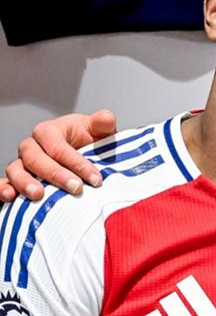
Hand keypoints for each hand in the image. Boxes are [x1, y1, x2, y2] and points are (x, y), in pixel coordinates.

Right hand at [0, 110, 117, 201]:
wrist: (86, 154)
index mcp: (49, 130)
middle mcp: (32, 145)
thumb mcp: (99, 131)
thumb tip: (106, 118)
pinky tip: (10, 197)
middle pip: (35, 158)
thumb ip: (103, 123)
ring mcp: (22, 162)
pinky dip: (2, 188)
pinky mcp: (17, 178)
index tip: (96, 179)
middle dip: (56, 174)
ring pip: (15, 170)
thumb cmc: (90, 141)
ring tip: (39, 195)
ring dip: (25, 183)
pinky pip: (4, 182)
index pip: (58, 147)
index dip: (77, 163)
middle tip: (76, 188)